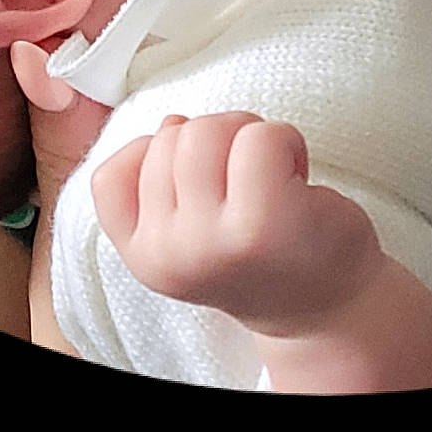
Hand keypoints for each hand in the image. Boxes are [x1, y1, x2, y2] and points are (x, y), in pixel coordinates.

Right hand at [90, 112, 382, 336]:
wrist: (322, 310)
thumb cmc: (256, 253)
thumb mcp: (187, 233)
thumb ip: (162, 181)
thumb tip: (172, 122)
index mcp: (143, 256)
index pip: (109, 176)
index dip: (154, 157)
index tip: (199, 182)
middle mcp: (170, 252)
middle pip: (171, 137)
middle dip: (217, 136)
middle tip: (246, 177)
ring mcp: (215, 238)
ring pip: (209, 129)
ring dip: (250, 134)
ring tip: (270, 174)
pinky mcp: (265, 220)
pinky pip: (261, 137)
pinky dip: (286, 139)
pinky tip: (297, 176)